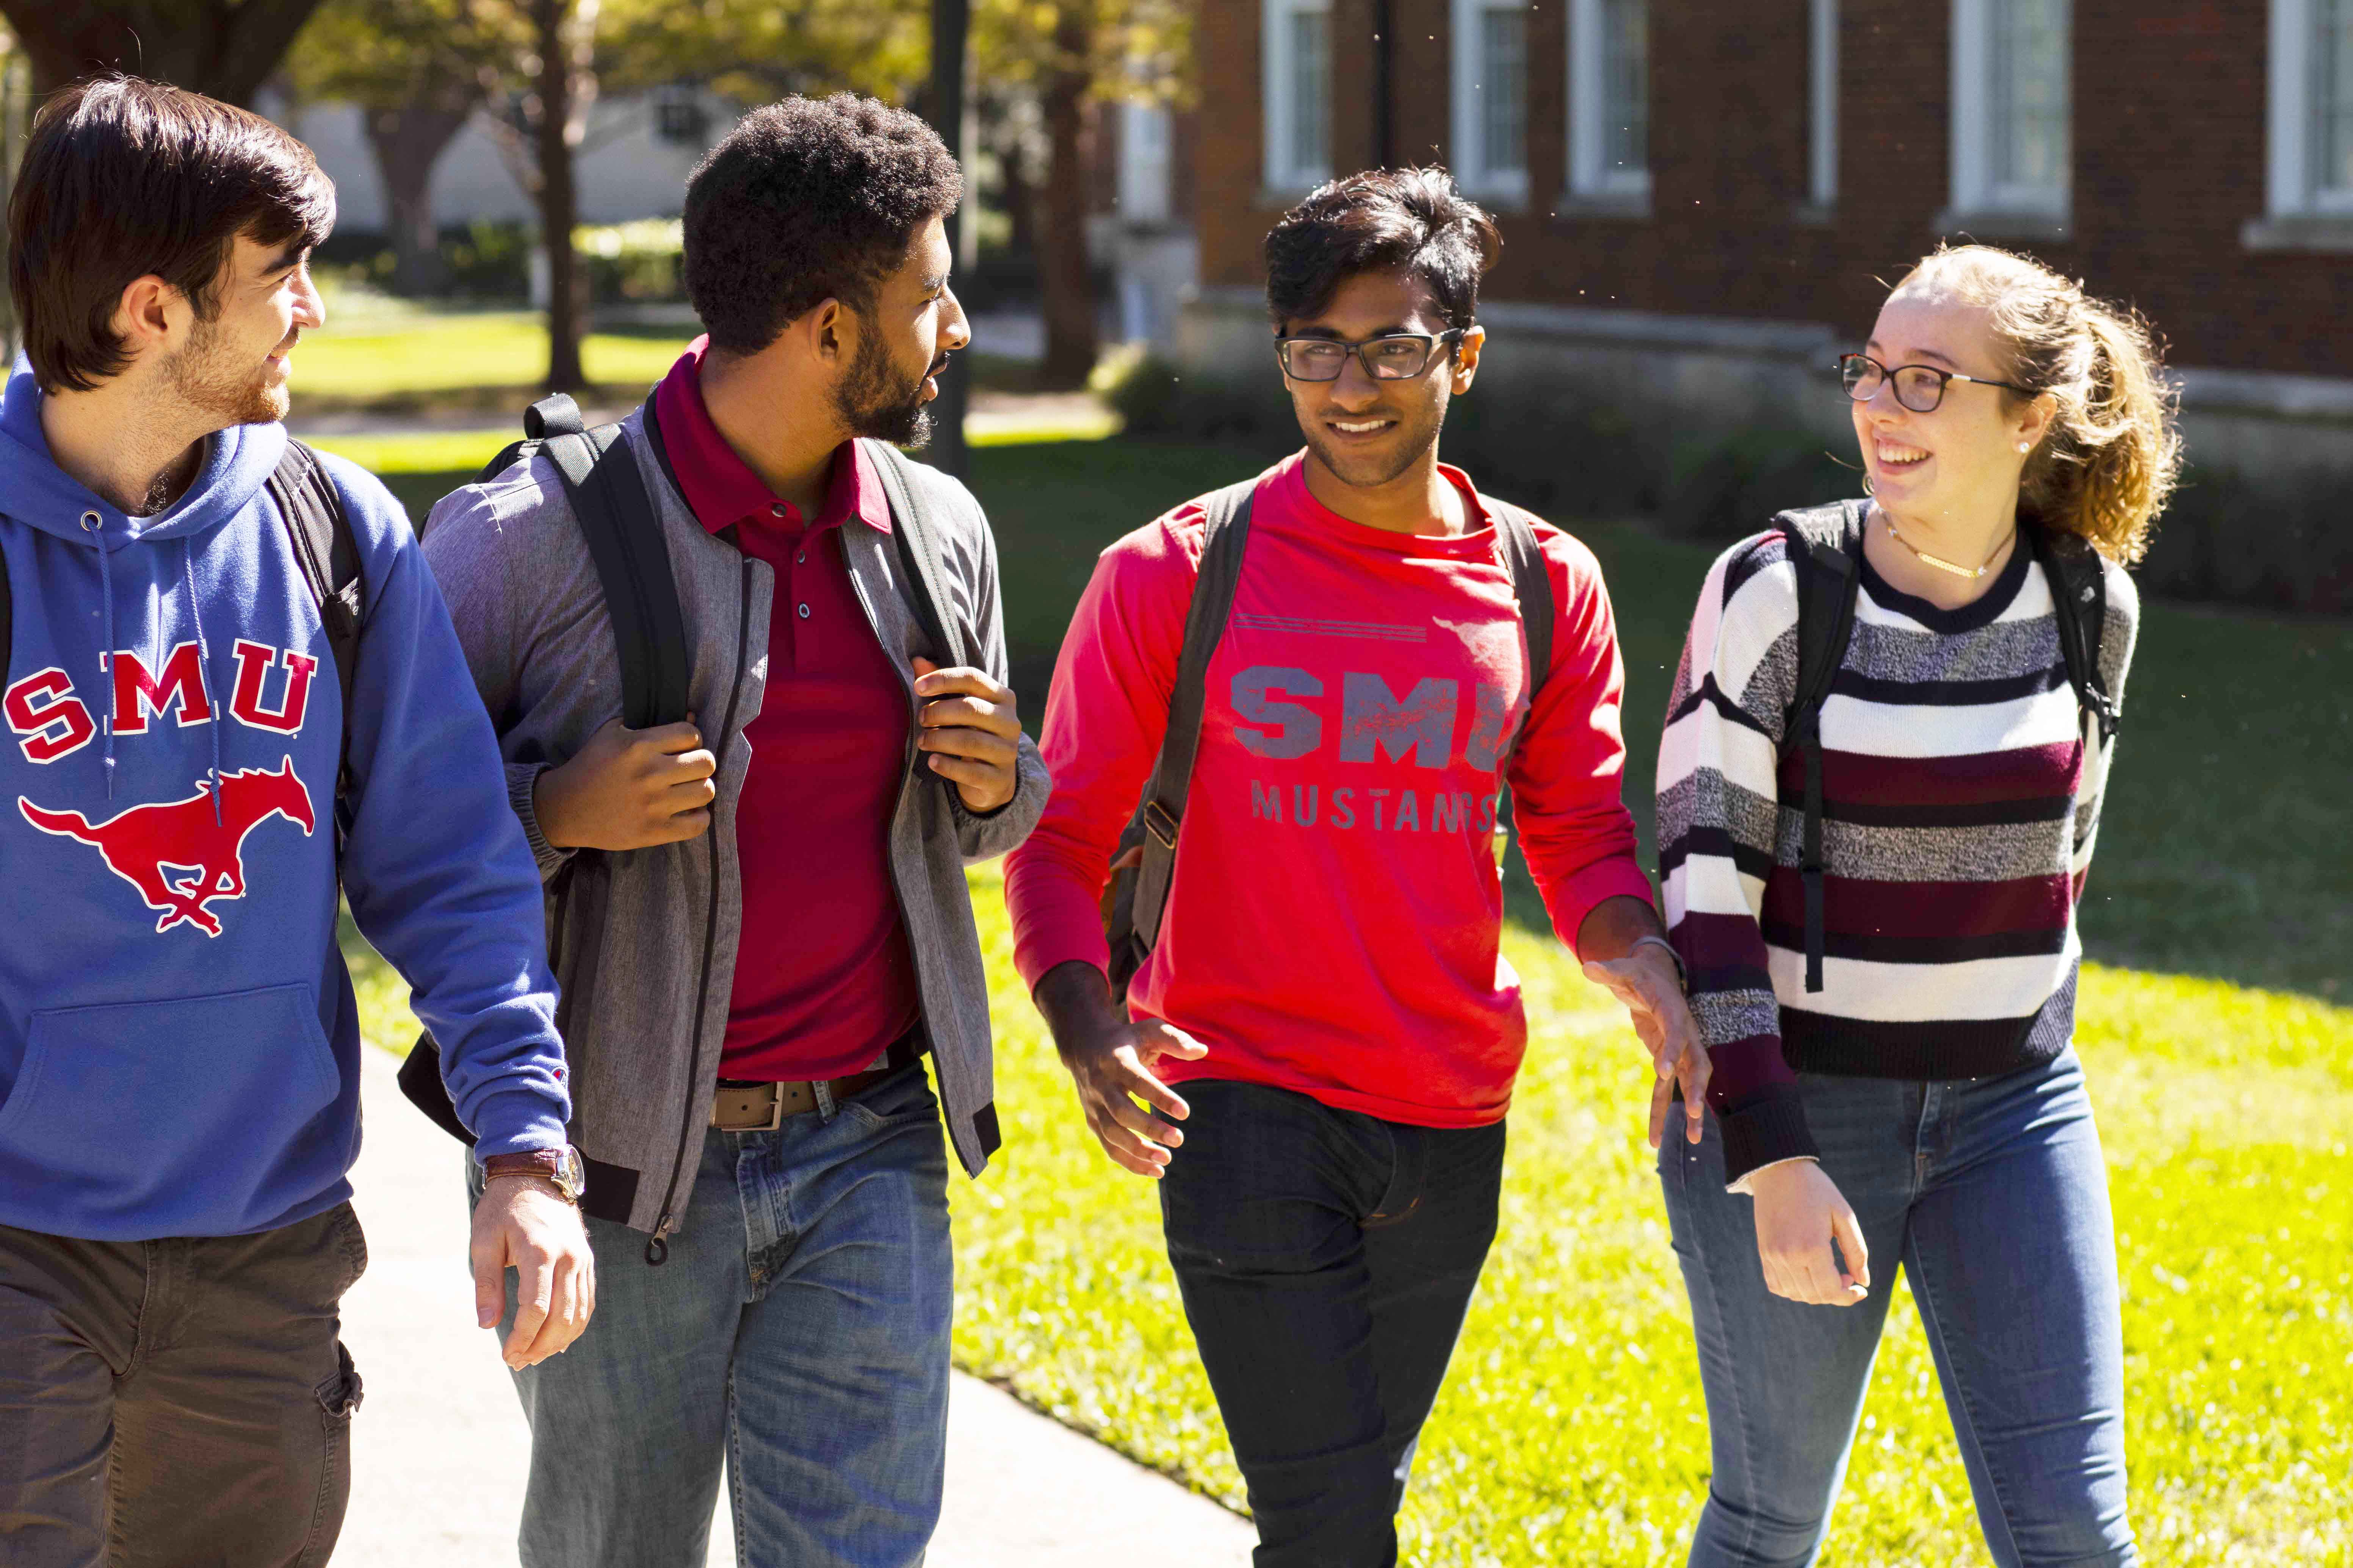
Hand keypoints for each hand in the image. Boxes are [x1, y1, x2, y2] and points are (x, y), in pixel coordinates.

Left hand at [469, 1177, 595, 1367]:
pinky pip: (587, 1300)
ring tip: (536, 1356)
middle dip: (540, 1346)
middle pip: (562, 1316)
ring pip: (579, 1312)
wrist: (535, 1176)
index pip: (537, 1309)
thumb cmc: (503, 1209)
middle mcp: (568, 1257)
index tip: (507, 1355)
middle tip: (518, 1362)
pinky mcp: (587, 1260)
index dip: (522, 1338)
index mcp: (540, 1252)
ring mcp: (582, 1258)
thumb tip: (486, 1325)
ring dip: (559, 1341)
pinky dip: (576, 1324)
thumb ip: (487, 1284)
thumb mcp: (484, 1241)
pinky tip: (559, 1339)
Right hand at [533, 717, 715, 850]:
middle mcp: (649, 774)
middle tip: (690, 769)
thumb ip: (649, 722)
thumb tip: (692, 715)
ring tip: (688, 789)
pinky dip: (699, 817)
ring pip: (706, 791)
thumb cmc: (591, 766)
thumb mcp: (611, 733)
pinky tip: (688, 811)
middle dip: (702, 762)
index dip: (692, 738)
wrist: (564, 808)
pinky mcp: (652, 831)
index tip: (684, 747)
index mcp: (638, 746)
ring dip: (701, 788)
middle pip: (706, 762)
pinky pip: (698, 824)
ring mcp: (652, 805)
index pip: (691, 734)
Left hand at [910, 657, 1021, 813]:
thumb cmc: (972, 732)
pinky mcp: (1000, 778)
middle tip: (921, 719)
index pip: (973, 678)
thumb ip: (942, 685)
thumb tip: (917, 660)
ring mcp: (1008, 751)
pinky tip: (932, 761)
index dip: (944, 679)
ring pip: (970, 741)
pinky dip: (947, 766)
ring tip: (922, 741)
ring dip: (939, 739)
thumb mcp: (960, 707)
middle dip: (938, 712)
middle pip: (971, 709)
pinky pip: (972, 771)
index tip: (918, 687)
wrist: (993, 778)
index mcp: (1002, 697)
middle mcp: (1010, 722)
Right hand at [1034, 960, 1207, 1177]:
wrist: (1084, 1046)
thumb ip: (1176, 1039)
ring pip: (1112, 1134)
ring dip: (1139, 1151)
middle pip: (1121, 1112)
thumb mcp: (1149, 1030)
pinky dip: (1130, 1162)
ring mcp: (1094, 1105)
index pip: (1138, 1082)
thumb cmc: (1128, 1039)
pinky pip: (1109, 1147)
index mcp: (1116, 1061)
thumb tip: (1202, 1051)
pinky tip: (1156, 1170)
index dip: (1160, 1097)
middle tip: (1179, 1139)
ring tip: (1167, 1160)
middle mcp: (1101, 1085)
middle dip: (1149, 1128)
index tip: (1185, 1112)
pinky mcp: (1093, 1121)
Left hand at [1582, 942, 1708, 1147]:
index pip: (1676, 1032)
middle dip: (1697, 1088)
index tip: (1663, 1072)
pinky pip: (1670, 1090)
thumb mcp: (1622, 969)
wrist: (1654, 979)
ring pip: (1690, 1083)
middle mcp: (1684, 1033)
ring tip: (1694, 1141)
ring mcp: (1681, 1050)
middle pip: (1696, 1063)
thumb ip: (1608, 971)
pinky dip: (1665, 1113)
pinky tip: (1656, 1139)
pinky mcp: (1671, 1062)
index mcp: (1673, 1010)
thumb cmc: (1637, 974)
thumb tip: (1588, 967)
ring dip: (1692, 1110)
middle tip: (1694, 1112)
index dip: (1672, 1050)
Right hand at [1749, 1160, 1870, 1306]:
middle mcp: (1788, 1257)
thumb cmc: (1816, 1190)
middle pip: (1815, 1295)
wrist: (1778, 1171)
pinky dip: (1794, 1289)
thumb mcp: (1844, 1216)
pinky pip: (1777, 1285)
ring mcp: (1772, 1256)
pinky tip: (1807, 1275)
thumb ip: (1857, 1251)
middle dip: (1836, 1294)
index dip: (1849, 1297)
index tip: (1861, 1290)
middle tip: (1848, 1277)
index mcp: (1812, 1247)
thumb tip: (1863, 1281)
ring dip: (1816, 1293)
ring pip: (1796, 1294)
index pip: (1831, 1290)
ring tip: (1829, 1275)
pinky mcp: (1764, 1253)